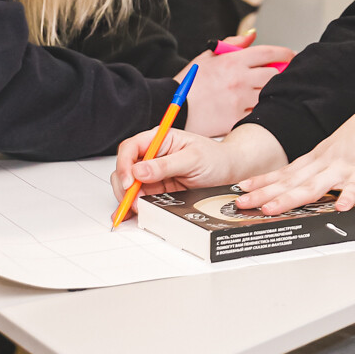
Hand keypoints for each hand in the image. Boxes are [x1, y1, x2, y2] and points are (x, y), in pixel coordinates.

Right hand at [113, 123, 287, 201]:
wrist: (231, 172)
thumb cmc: (216, 158)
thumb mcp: (193, 159)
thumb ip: (165, 165)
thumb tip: (139, 170)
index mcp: (160, 139)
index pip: (131, 147)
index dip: (124, 164)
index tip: (129, 181)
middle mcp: (153, 155)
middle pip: (125, 168)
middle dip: (124, 185)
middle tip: (131, 201)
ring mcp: (154, 173)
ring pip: (130, 185)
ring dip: (129, 198)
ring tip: (136, 209)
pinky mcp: (159, 189)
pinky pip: (142, 197)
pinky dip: (136, 206)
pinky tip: (135, 214)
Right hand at [177, 34, 292, 136]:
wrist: (171, 107)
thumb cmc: (188, 82)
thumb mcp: (208, 56)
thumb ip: (232, 44)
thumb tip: (252, 35)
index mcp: (234, 60)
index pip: (269, 52)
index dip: (285, 53)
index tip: (292, 56)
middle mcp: (240, 79)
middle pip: (275, 74)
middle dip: (282, 74)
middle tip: (284, 76)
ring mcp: (240, 99)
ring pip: (269, 95)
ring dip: (273, 93)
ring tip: (272, 94)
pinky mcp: (236, 118)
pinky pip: (257, 114)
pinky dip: (261, 111)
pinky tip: (260, 111)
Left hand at [233, 92, 354, 214]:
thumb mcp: (345, 150)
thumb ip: (338, 171)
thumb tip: (334, 188)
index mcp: (319, 156)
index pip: (285, 171)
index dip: (263, 180)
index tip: (243, 187)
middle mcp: (325, 161)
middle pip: (290, 180)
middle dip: (264, 194)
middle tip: (241, 203)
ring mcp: (342, 165)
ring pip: (312, 185)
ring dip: (289, 198)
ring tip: (270, 209)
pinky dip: (348, 196)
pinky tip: (340, 208)